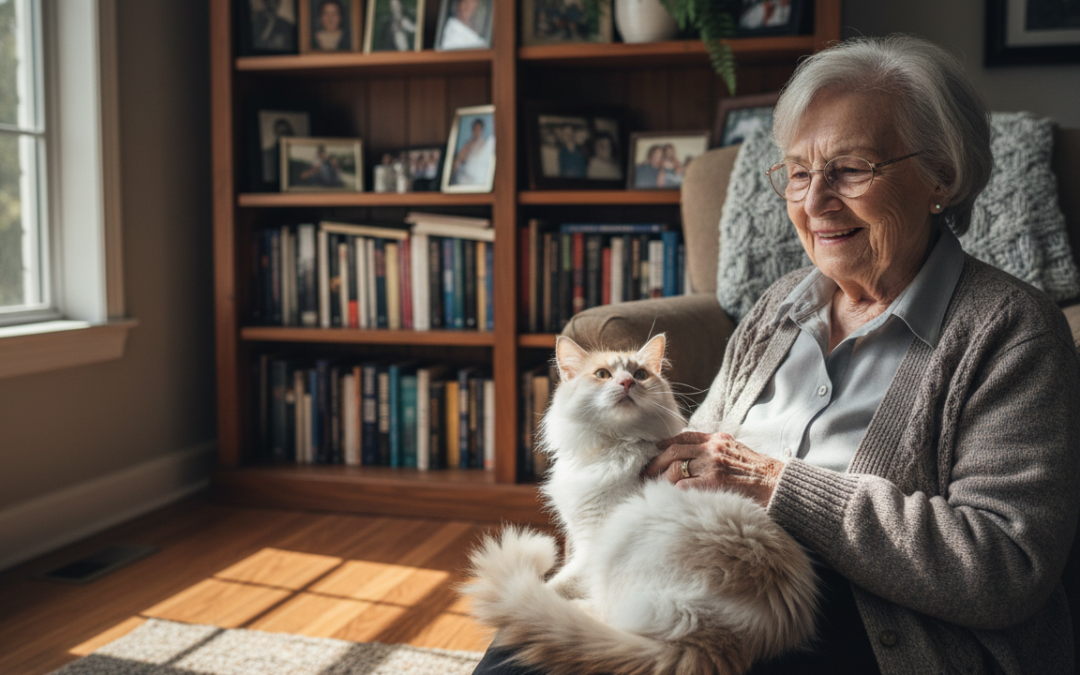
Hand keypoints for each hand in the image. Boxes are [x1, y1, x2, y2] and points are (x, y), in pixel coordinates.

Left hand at [643, 431, 783, 507]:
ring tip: (651, 486)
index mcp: (717, 439)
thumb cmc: (758, 472)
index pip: (684, 436)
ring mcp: (712, 464)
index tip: (655, 451)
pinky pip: (683, 485)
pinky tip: (667, 496)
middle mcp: (712, 448)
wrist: (778, 484)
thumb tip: (693, 455)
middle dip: (655, 461)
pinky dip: (673, 490)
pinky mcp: (713, 482)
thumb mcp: (736, 451)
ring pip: (674, 467)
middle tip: (645, 472)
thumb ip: (715, 450)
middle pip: (673, 450)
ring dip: (660, 477)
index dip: (665, 444)